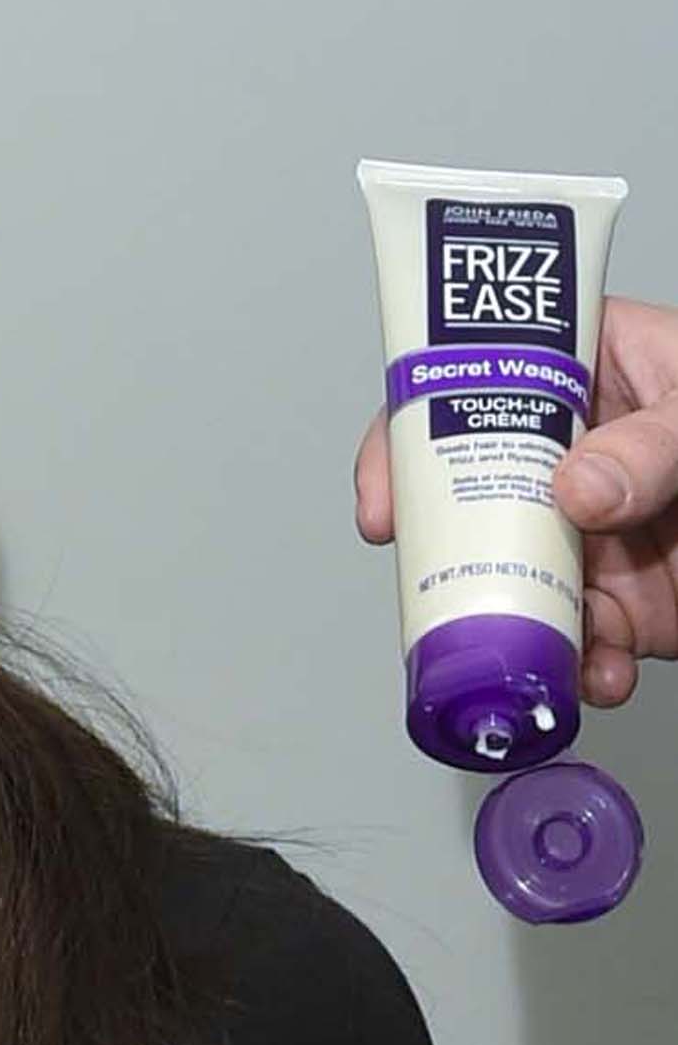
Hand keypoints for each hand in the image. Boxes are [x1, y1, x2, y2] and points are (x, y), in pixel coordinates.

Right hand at [354, 292, 677, 705]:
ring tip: (533, 656)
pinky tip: (595, 678)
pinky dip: (574, 671)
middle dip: (447, 553)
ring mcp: (599, 533)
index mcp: (599, 366)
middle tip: (432, 593)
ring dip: (509, 627)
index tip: (392, 490)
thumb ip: (656, 444)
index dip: (416, 427)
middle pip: (471, 493)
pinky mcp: (625, 604)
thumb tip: (576, 484)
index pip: (480, 374)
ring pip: (512, 581)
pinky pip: (572, 641)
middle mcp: (582, 451)